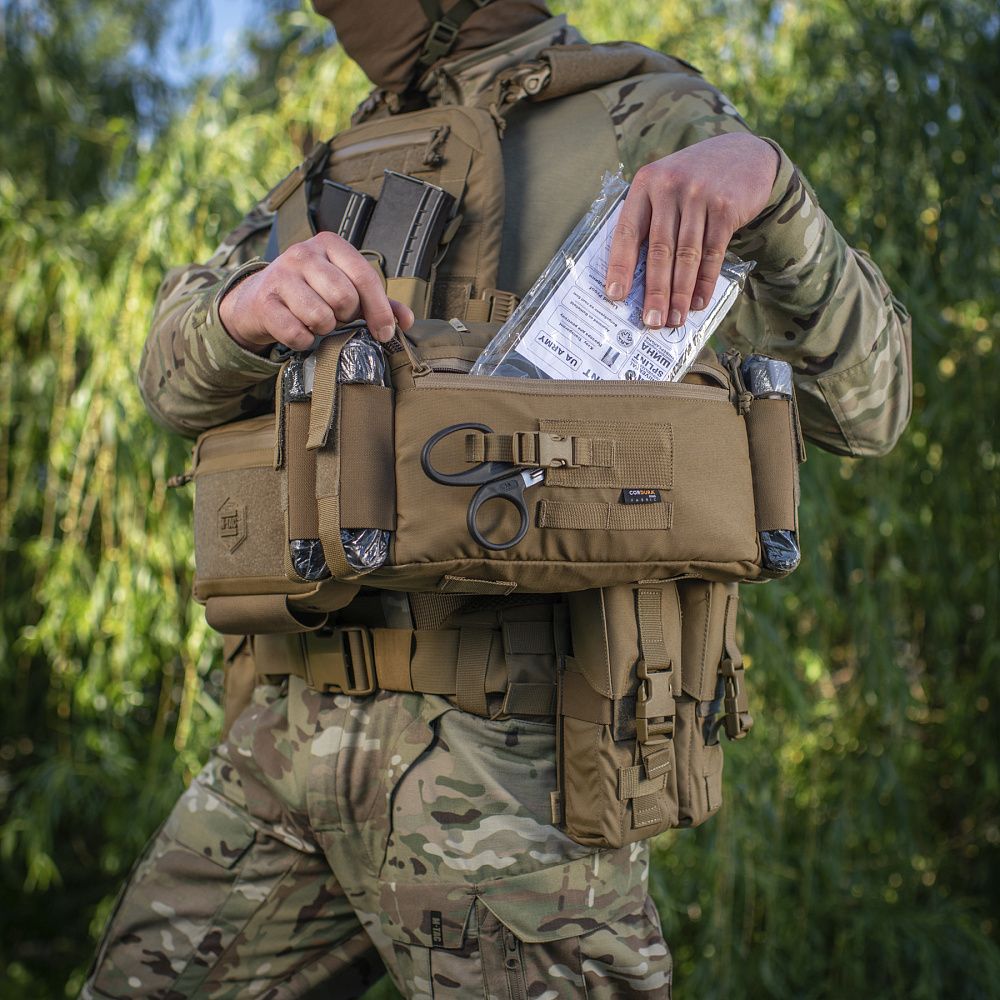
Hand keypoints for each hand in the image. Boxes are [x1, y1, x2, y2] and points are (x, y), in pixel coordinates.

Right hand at [219, 231, 414, 351]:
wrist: (259, 299)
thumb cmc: (311, 292)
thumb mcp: (345, 288)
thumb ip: (378, 302)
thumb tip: (407, 320)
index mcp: (329, 244)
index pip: (363, 275)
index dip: (379, 309)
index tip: (385, 332)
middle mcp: (303, 253)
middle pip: (343, 297)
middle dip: (346, 316)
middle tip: (337, 317)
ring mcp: (280, 275)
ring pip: (320, 316)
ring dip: (324, 329)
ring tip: (317, 322)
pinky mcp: (264, 302)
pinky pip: (296, 333)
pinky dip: (303, 341)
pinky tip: (300, 331)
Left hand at [605, 133, 779, 327]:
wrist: (745, 155)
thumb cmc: (694, 181)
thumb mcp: (665, 187)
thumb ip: (650, 221)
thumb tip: (637, 279)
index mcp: (646, 184)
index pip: (627, 232)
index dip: (620, 266)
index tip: (615, 296)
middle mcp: (670, 187)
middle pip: (659, 250)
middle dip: (655, 291)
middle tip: (651, 321)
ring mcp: (699, 195)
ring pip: (686, 255)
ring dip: (680, 293)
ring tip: (675, 319)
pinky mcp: (726, 207)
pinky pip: (713, 253)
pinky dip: (705, 281)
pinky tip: (698, 301)